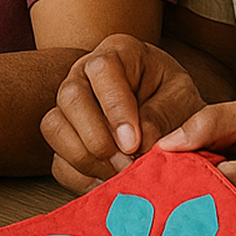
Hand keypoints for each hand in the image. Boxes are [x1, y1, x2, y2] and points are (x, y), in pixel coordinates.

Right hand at [42, 34, 207, 191]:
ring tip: (118, 174)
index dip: (115, 107)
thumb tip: (139, 144)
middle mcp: (84, 73)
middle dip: (96, 137)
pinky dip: (80, 177)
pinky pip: (56, 159)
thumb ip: (162, 115)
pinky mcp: (65, 138)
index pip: (103, 69)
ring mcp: (68, 106)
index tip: (133, 142)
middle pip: (70, 97)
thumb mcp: (182, 100)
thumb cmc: (175, 101)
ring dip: (85, 158)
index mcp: (118, 53)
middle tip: (126, 163)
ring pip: (53, 127)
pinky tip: (108, 182)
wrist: (170, 118)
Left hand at [158, 94, 235, 235]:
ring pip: (214, 225)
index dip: (175, 174)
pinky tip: (207, 201)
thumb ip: (209, 123)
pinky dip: (214, 216)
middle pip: (204, 211)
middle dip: (180, 193)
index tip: (157, 165)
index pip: (203, 184)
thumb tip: (166, 146)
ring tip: (186, 186)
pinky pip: (231, 233)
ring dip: (196, 205)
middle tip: (162, 179)